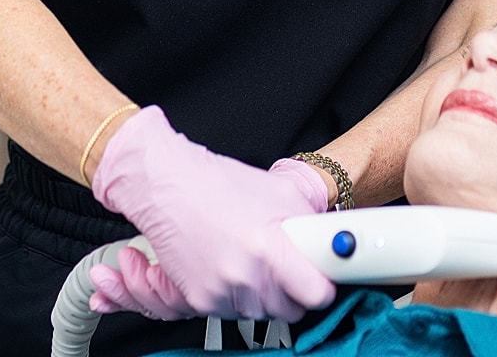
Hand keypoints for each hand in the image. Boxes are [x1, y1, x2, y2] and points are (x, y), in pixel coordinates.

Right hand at [90, 107, 334, 319]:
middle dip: (289, 291)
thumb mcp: (278, 192)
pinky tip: (227, 265)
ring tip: (248, 259)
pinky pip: (230, 311)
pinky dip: (232, 295)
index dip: (322, 287)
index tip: (322, 281)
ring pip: (260, 312)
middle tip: (281, 266)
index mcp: (270, 248)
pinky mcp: (200, 300)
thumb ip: (308, 222)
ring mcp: (222, 292)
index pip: (316, 294)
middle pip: (290, 310)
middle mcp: (246, 276)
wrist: (166, 185)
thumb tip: (330, 241)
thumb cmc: (217, 184)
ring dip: (260, 295)